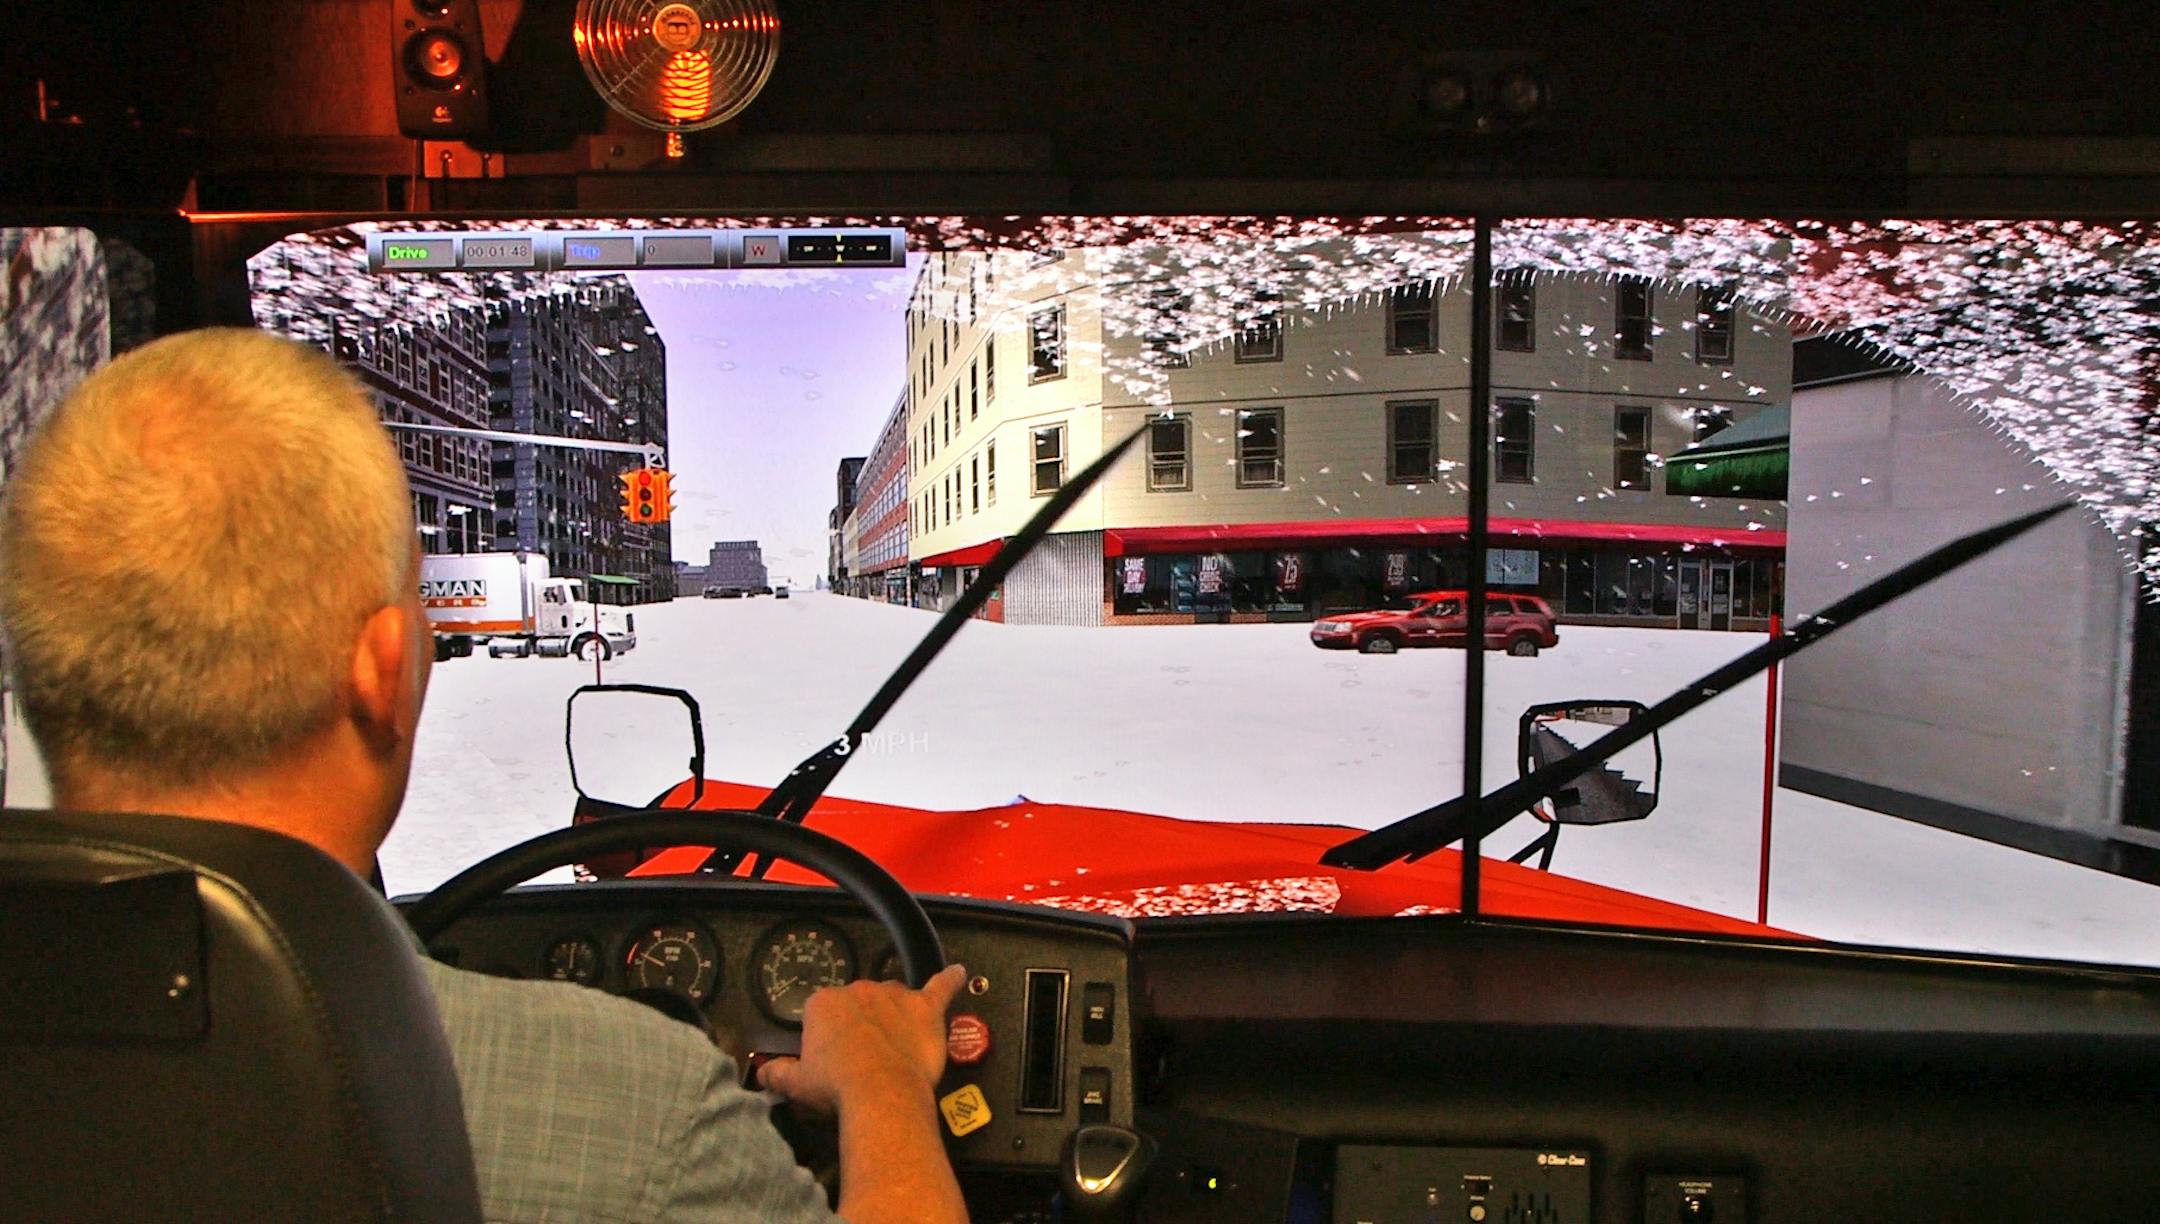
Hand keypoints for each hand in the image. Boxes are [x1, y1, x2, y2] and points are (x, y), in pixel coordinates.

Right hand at [758, 963, 967, 1115]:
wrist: (879, 1092)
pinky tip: (959, 974)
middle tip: (861, 1060)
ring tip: (894, 1043)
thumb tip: (763, 1074)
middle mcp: (859, 990)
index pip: (823, 1013)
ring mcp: (894, 996)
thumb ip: (778, 1074)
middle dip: (861, 1027)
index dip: (829, 1038)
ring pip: (894, 998)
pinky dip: (951, 980)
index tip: (832, 1059)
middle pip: (860, 1004)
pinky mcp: (925, 1008)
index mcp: (824, 1003)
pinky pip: (941, 987)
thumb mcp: (797, 1084)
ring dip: (894, 1015)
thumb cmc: (836, 1086)